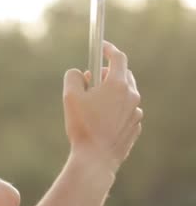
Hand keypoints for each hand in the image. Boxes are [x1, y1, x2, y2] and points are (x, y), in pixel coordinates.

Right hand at [62, 41, 142, 173]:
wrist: (96, 158)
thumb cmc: (82, 125)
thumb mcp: (69, 96)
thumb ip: (72, 76)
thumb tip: (79, 74)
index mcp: (118, 85)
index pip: (118, 57)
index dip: (108, 49)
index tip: (101, 47)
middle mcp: (131, 96)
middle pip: (124, 74)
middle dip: (108, 73)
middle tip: (92, 81)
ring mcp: (136, 112)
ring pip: (125, 93)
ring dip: (111, 92)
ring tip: (93, 103)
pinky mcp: (135, 126)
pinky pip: (126, 109)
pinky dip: (115, 108)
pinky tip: (101, 119)